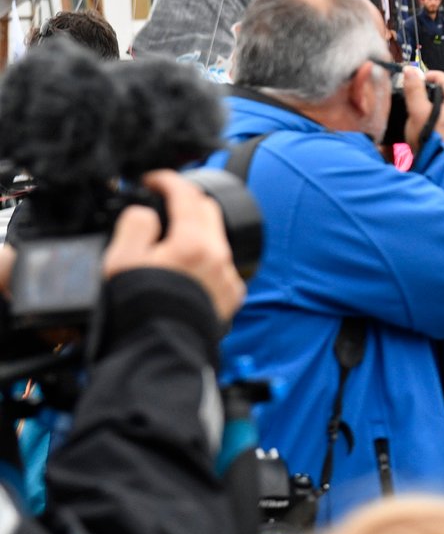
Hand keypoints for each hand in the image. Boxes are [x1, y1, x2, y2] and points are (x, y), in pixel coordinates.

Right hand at [102, 171, 245, 321]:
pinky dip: (206, 259)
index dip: (167, 180)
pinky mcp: (230, 298)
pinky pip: (222, 267)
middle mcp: (219, 258)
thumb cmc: (138, 311)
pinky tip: (187, 267)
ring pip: (217, 240)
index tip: (154, 179)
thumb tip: (145, 213)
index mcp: (193, 243)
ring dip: (197, 231)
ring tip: (171, 237)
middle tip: (165, 200)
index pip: (186, 195)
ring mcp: (228, 279)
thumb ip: (135, 226)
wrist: (158, 354)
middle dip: (187, 200)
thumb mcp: (121, 260)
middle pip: (208, 212)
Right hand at [405, 65, 443, 152]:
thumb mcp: (417, 113)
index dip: (436, 75)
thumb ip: (415, 91)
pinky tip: (428, 129)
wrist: (438, 172)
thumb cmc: (429, 142)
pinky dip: (439, 123)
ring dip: (437, 109)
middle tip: (420, 92)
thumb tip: (411, 71)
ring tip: (421, 111)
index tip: (423, 77)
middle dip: (436, 92)